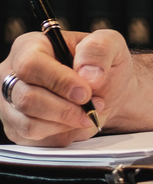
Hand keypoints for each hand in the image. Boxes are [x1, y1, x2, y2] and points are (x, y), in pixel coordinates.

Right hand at [0, 26, 133, 145]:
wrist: (107, 93)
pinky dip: (61, 134)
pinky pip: (35, 139)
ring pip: (29, 123)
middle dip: (65, 108)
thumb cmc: (102, 65)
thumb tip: (87, 73)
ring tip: (87, 113)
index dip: (59, 81)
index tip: (85, 93)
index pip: (31, 65)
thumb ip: (98, 49)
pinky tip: (74, 122)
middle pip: (27, 98)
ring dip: (65, 123)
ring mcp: (11, 104)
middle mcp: (13, 74)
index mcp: (30, 46)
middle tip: (92, 106)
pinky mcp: (17, 128)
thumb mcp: (110, 44)